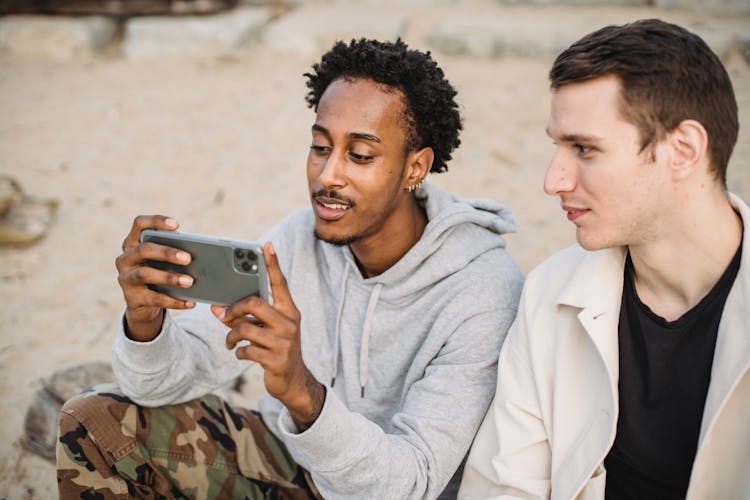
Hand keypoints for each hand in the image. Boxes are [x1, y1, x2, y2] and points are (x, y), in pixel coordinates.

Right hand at [115, 215, 195, 340]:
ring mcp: (126, 278)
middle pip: (144, 249)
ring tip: (190, 281)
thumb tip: (201, 254)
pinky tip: (190, 302)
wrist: (143, 303)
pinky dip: (174, 300)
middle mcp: (125, 258)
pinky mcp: (132, 298)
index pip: (139, 224)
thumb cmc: (159, 272)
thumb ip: (173, 252)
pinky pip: (154, 299)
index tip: (176, 225)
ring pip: (146, 274)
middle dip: (167, 252)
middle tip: (188, 258)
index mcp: (133, 243)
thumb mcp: (162, 260)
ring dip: (170, 277)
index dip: (156, 222)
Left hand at [212, 242, 324, 430]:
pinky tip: (240, 353)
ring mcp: (284, 341)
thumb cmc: (275, 348)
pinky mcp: (276, 359)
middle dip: (234, 309)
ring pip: (245, 328)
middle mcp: (289, 322)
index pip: (280, 283)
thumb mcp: (264, 330)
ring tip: (230, 341)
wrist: (293, 381)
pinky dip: (238, 351)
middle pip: (254, 303)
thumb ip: (244, 317)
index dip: (273, 265)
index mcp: (289, 310)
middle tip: (224, 316)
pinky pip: (246, 350)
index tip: (266, 246)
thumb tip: (216, 309)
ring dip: (231, 335)